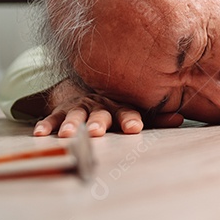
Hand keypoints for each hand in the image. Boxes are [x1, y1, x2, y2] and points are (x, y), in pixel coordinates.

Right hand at [32, 78, 183, 137]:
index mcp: (120, 104)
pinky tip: (39, 133)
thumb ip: (158, 116)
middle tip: (96, 132)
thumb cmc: (119, 103)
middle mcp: (100, 104)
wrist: (90, 84)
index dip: (130, 119)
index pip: (127, 112)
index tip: (134, 128)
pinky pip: (52, 117)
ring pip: (75, 115)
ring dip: (70, 125)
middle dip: (97, 123)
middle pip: (99, 114)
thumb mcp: (138, 109)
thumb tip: (180, 119)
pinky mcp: (63, 109)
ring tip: (66, 135)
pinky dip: (46, 125)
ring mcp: (80, 106)